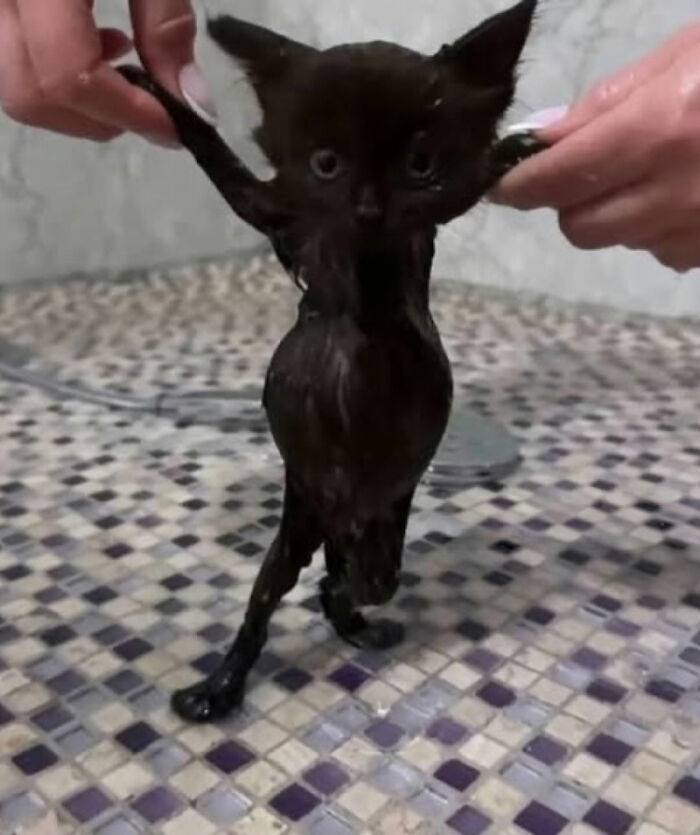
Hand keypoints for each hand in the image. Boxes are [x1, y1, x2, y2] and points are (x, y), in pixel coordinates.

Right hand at [0, 0, 213, 145]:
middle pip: (29, 95)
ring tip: (122, 64)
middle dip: (97, 118)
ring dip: (74, 102)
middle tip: (149, 105)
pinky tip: (100, 42)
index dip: (127, 113)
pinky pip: (9, 60)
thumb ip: (167, 22)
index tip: (176, 128)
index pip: (68, 75)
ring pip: (13, 86)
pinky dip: (54, 73)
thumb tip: (192, 104)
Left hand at [493, 23, 699, 272]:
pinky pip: (666, 251)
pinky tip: (691, 189)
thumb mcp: (686, 53)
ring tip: (657, 167)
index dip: (519, 186)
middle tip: (586, 167)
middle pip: (580, 228)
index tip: (503, 182)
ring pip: (622, 242)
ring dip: (619, 213)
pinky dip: (661, 227)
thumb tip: (538, 138)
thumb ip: (606, 103)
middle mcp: (678, 194)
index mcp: (661, 132)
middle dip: (570, 201)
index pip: (556, 180)